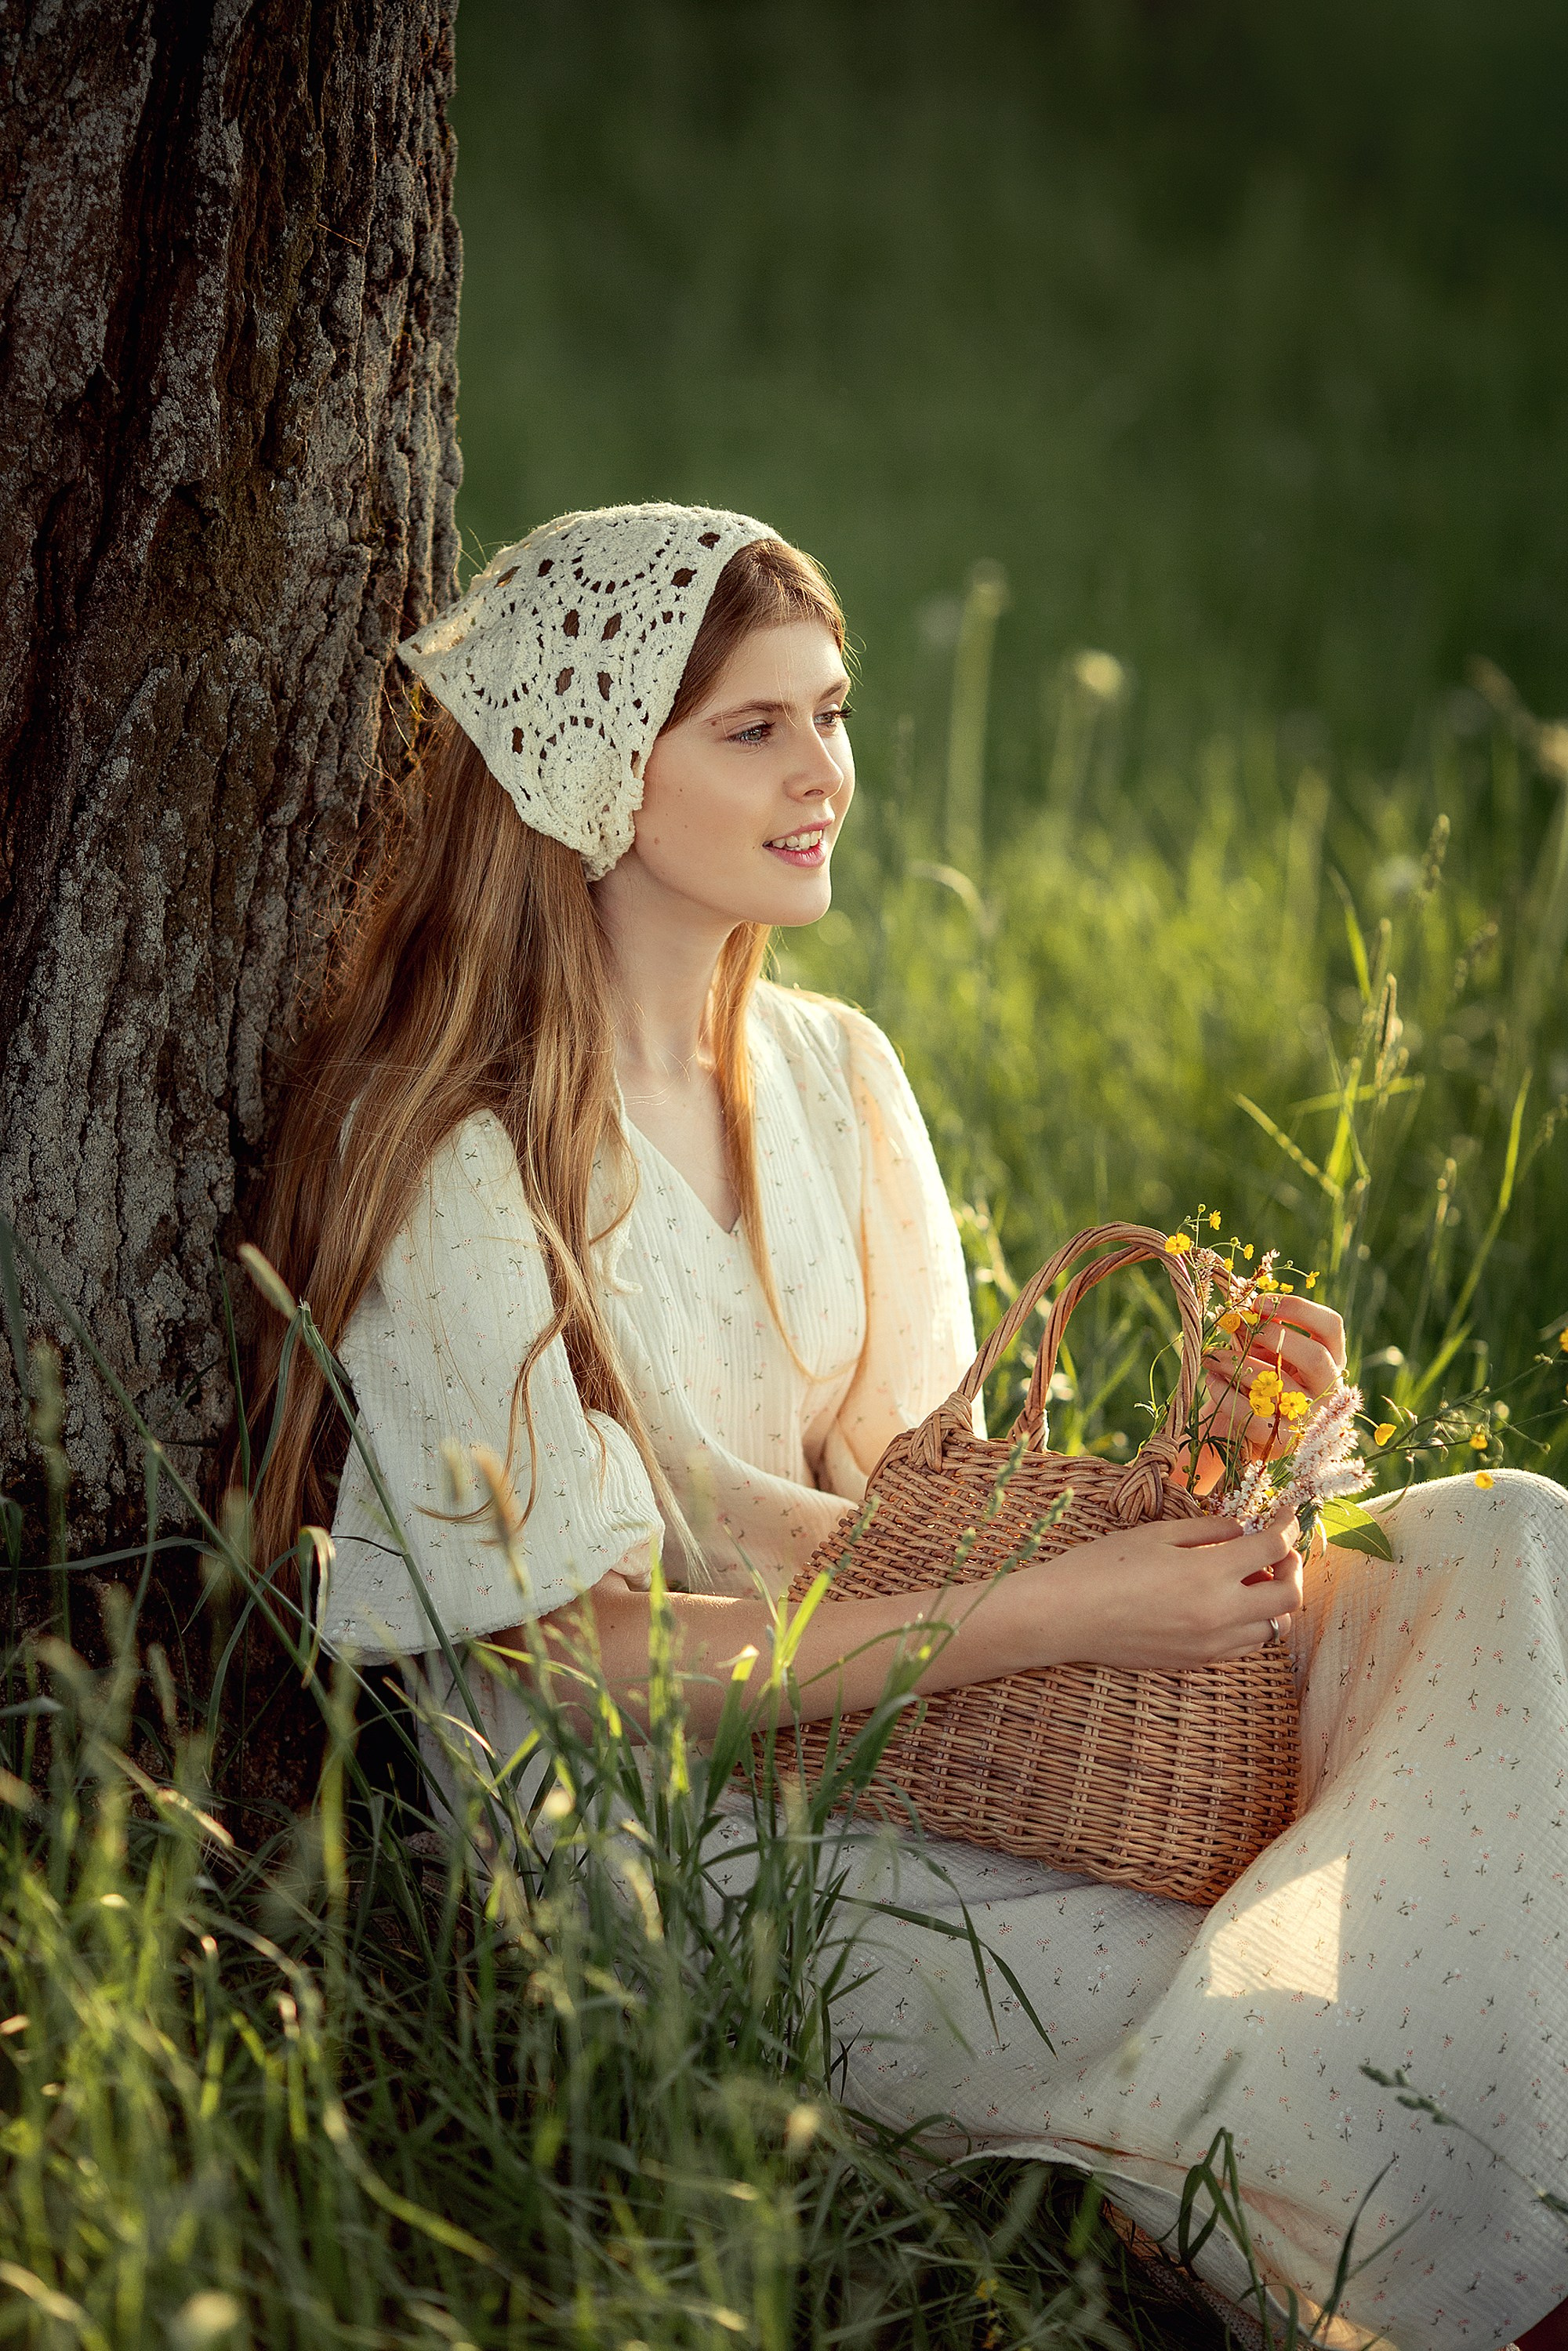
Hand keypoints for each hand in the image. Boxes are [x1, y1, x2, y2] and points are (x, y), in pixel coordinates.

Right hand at [1036, 1513, 1301, 1672]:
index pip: (1273, 1548)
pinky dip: (1253, 1624)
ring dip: (1275, 1599)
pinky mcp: (1197, 1662)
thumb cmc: (1103, 1566)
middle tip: (1278, 1550)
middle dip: (1293, 1568)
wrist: (1065, 1617)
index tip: (1287, 1515)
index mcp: (1208, 1573)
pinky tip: (1230, 1603)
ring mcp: (1210, 1644)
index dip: (1288, 1526)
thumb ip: (1207, 1531)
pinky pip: (1246, 1646)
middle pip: (1289, 1595)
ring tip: (1252, 1577)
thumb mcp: (1156, 1535)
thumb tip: (1242, 1530)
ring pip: (1273, 1627)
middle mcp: (1219, 1614)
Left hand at [1202, 1294, 1346, 1460]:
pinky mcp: (1283, 1441)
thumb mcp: (1261, 1349)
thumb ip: (1258, 1326)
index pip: (1330, 1326)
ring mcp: (1309, 1417)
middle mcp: (1328, 1389)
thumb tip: (1239, 1294)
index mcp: (1330, 1358)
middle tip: (1240, 1327)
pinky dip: (1227, 1394)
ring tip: (1211, 1355)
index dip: (1296, 1309)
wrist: (1241, 1428)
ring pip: (1279, 1386)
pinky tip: (1212, 1380)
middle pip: (1314, 1357)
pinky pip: (1254, 1415)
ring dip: (1238, 1364)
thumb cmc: (1256, 1376)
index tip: (1258, 1303)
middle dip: (1273, 1337)